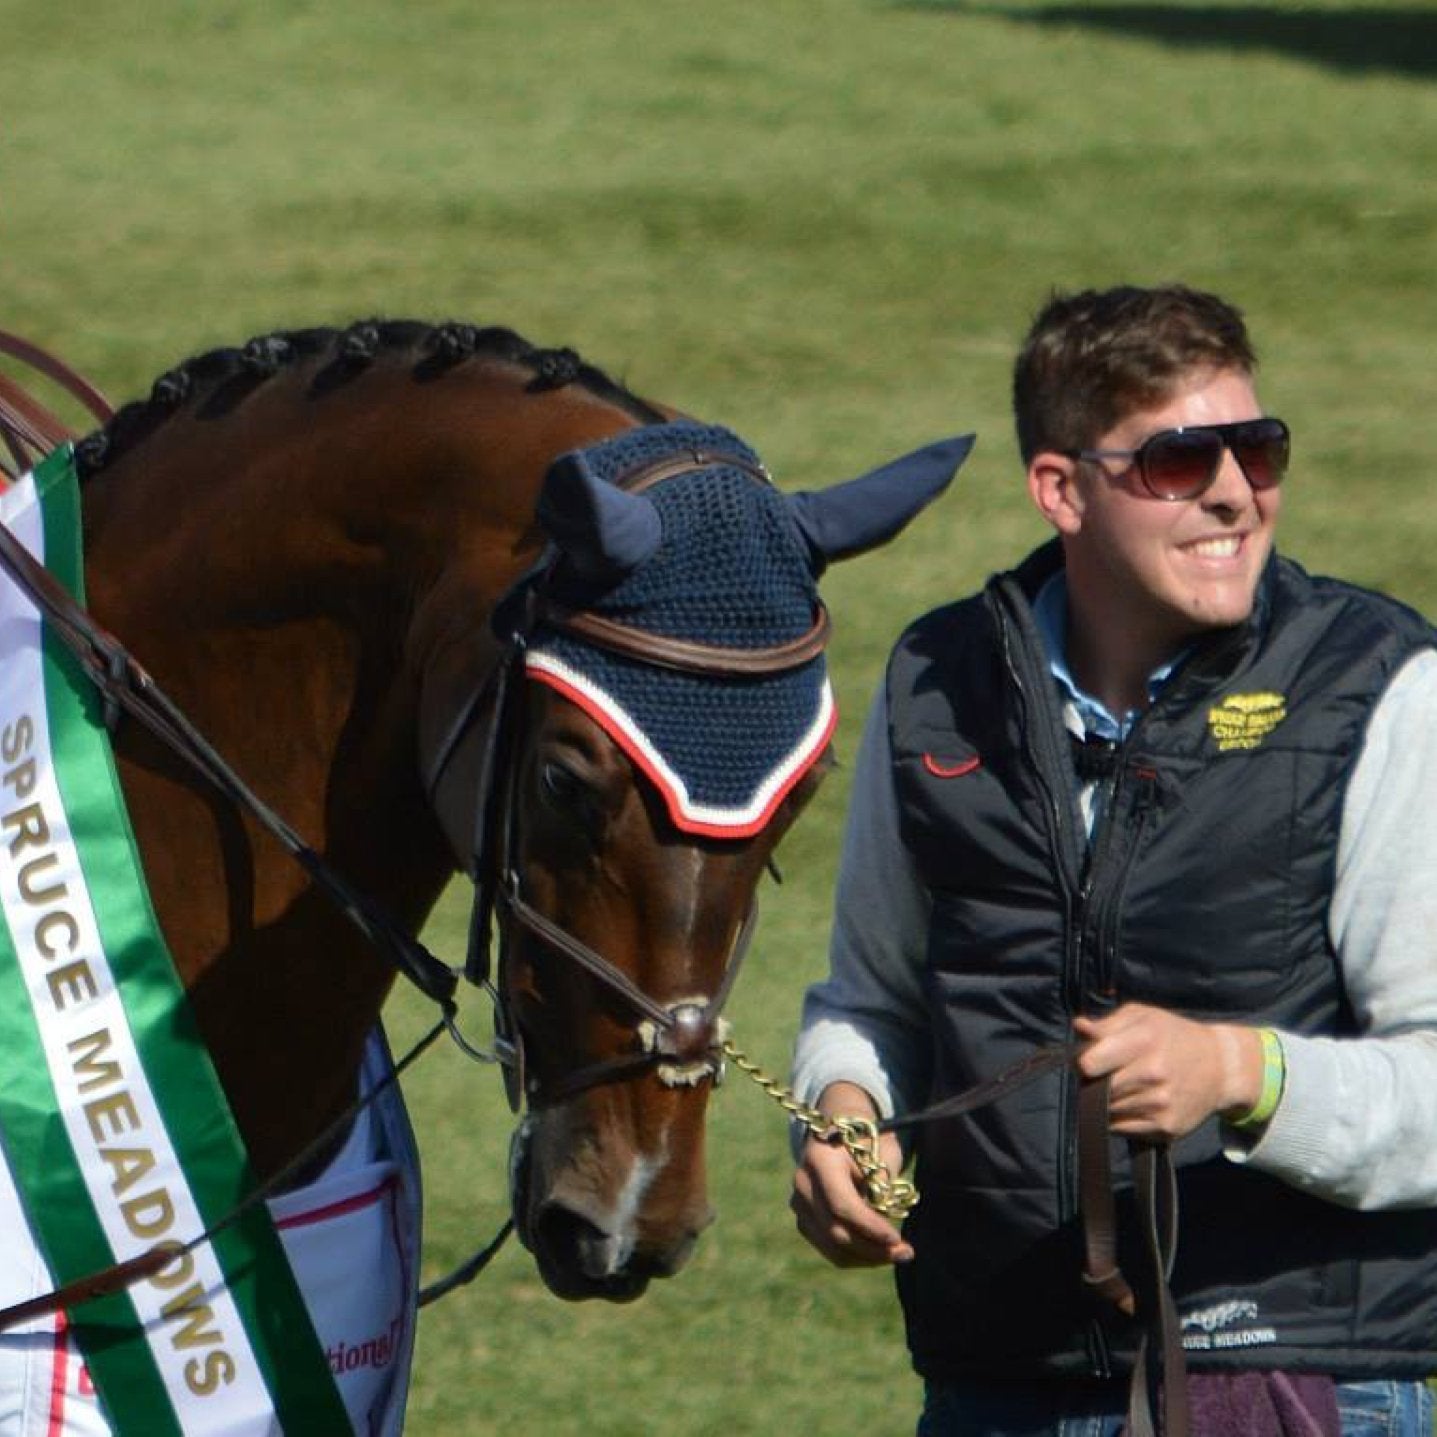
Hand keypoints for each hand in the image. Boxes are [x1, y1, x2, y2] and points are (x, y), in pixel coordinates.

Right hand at [790, 1082, 914, 1267]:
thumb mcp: (879, 1156)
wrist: (841, 1134)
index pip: (842, 1204)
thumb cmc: (868, 1143)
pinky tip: (879, 1252)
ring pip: (831, 1246)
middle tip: (906, 1252)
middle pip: (835, 1230)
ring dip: (866, 1257)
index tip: (897, 1238)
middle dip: (872, 1248)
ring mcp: (799, 1204)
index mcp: (820, 1159)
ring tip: (898, 1254)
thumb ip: (880, 1191)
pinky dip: (856, 1256)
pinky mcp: (804, 1220)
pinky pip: (829, 1248)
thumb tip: (886, 1234)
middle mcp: (803, 1183)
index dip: (870, 1226)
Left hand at [1073, 1004, 1262, 1140]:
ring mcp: (1160, 1104)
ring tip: (1126, 1085)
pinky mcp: (1166, 1128)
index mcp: (1144, 1041)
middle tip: (1108, 1073)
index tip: (1091, 1059)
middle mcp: (1153, 1074)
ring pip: (1107, 1111)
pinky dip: (1120, 1118)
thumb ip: (1107, 1025)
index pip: (1089, 1064)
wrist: (1220, 1068)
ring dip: (1108, 1101)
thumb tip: (1079, 1027)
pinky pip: (1122, 1129)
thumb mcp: (1142, 1017)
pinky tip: (1136, 1101)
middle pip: (1097, 1089)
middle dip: (1094, 1083)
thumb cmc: (1173, 1036)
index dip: (1084, 1062)